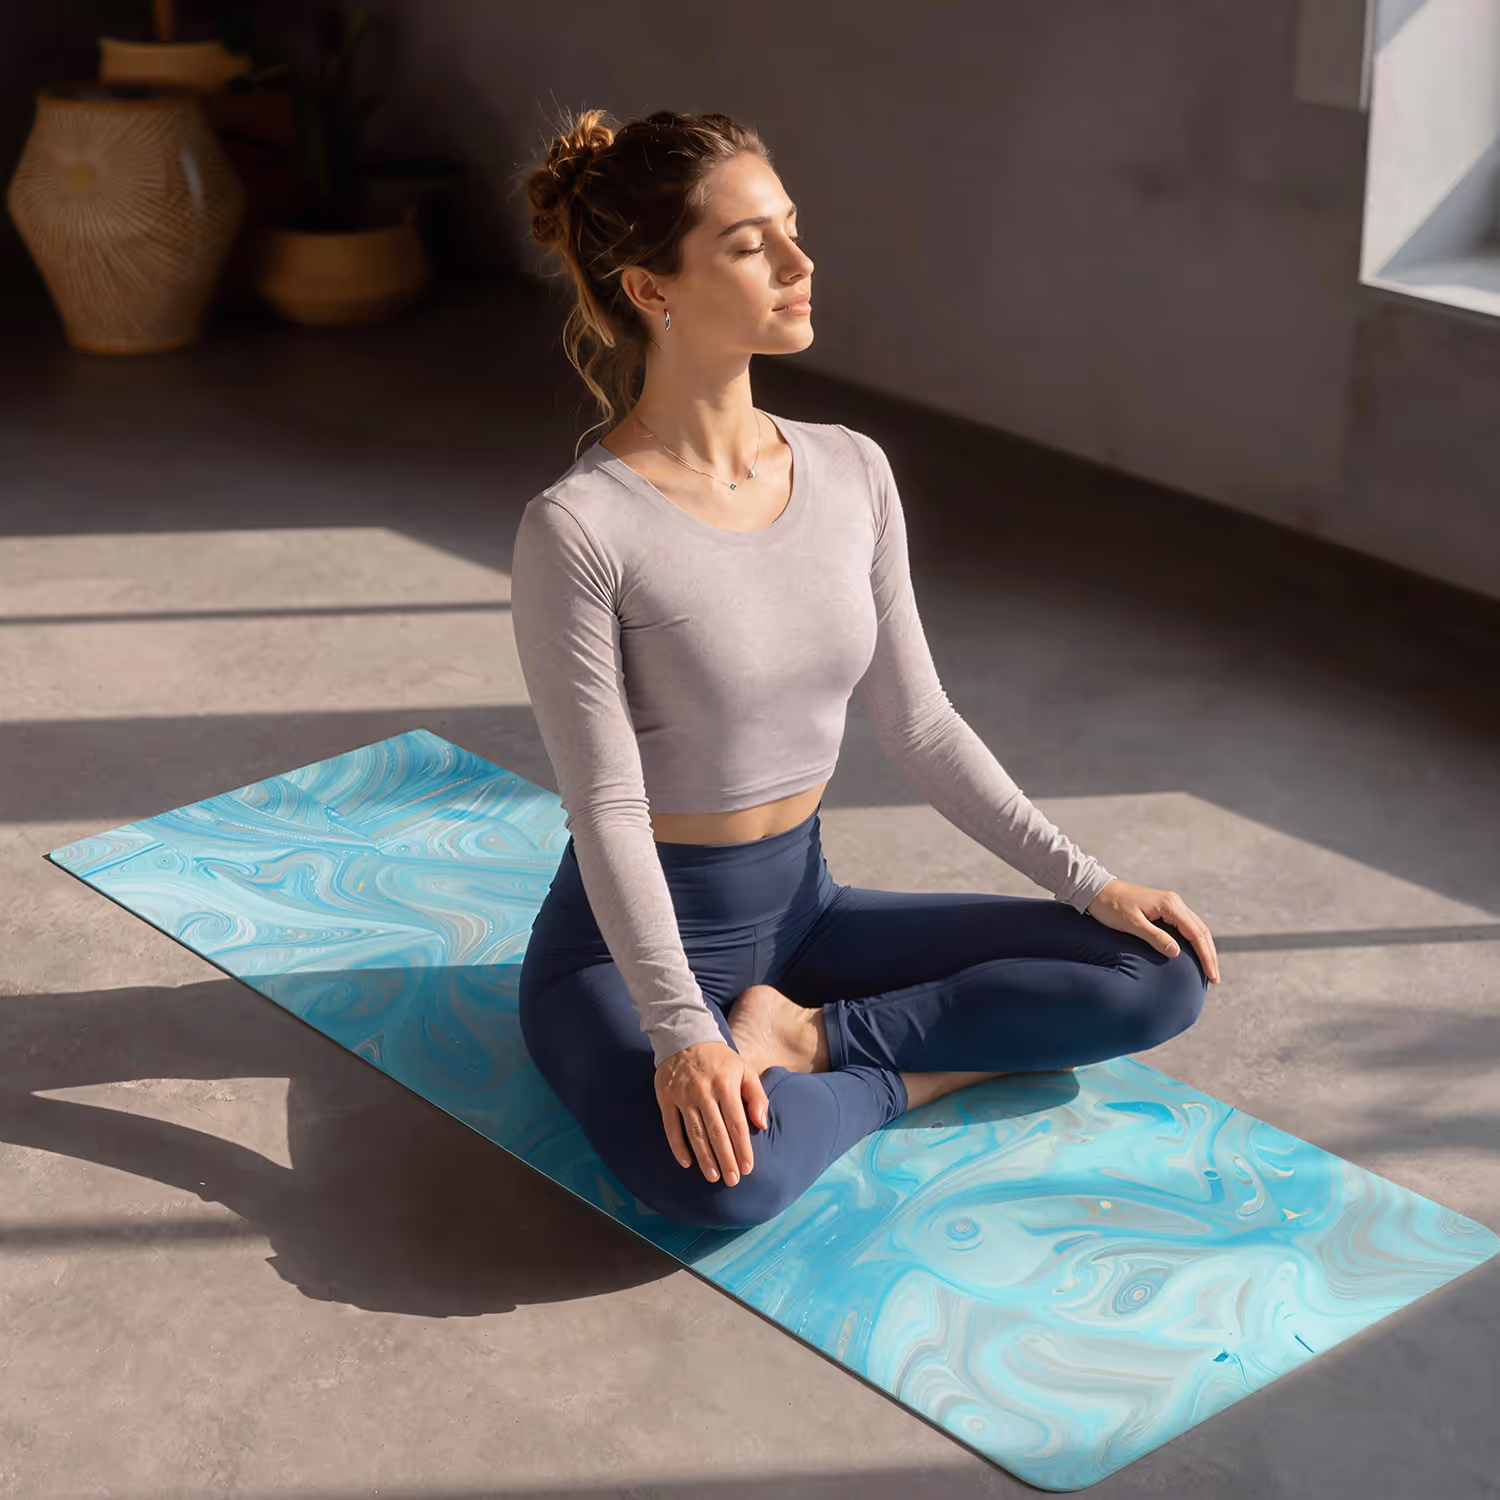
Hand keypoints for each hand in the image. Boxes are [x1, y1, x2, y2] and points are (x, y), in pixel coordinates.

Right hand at [655, 1040, 770, 1186]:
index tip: (748, 1168)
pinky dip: (678, 1147)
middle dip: (726, 1159)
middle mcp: (703, 1090)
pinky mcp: (665, 1097)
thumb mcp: (744, 1070)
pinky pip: (671, 1127)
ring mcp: (682, 1095)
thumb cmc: (720, 1060)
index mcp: (726, 1084)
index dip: (743, 1148)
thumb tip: (762, 1124)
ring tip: (713, 1176)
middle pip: (716, 1132)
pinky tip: (687, 1163)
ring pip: (694, 1133)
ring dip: (704, 1158)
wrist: (684, 1036)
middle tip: (732, 1180)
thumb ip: (756, 1096)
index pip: (736, 1123)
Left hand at [1085, 879, 1220, 982]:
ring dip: (1204, 948)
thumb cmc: (1111, 907)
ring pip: (1196, 928)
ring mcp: (1170, 904)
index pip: (1196, 933)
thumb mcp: (1131, 924)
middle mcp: (1174, 902)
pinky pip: (1186, 926)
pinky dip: (1194, 941)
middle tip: (1214, 978)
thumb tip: (1177, 953)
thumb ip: (1154, 937)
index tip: (1212, 976)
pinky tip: (1194, 954)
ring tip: (1209, 969)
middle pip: (1201, 931)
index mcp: (1170, 905)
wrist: (1097, 891)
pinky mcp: (1164, 908)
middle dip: (1210, 955)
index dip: (1206, 956)